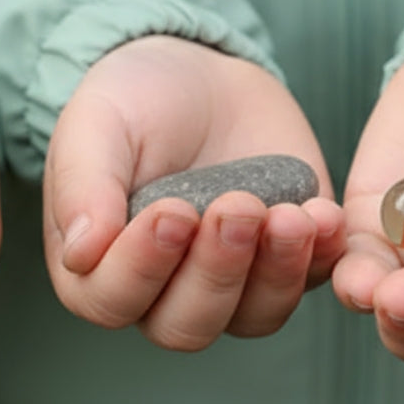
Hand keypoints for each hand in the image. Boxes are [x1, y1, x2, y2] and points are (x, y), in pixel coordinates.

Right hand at [43, 36, 344, 349]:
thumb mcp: (96, 124)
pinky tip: (321, 213)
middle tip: (236, 206)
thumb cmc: (134, 102)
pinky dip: (320, 257)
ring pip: (254, 317)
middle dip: (216, 272)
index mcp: (100, 268)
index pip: (113, 302)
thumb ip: (84, 185)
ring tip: (289, 214)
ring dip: (275, 273)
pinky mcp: (285, 261)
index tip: (171, 210)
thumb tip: (81, 253)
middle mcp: (163, 290)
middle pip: (187, 326)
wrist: (199, 77)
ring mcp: (230, 282)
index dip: (142, 268)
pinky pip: (309, 283)